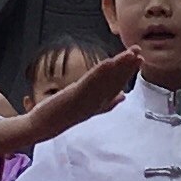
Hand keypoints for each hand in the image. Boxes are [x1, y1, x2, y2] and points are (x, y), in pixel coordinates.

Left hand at [0, 49, 137, 156]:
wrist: (40, 126)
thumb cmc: (57, 116)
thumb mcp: (82, 107)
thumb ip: (102, 102)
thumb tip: (121, 96)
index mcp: (95, 105)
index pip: (115, 87)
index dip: (127, 75)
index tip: (139, 62)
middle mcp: (93, 104)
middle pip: (114, 83)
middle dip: (128, 68)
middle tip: (140, 54)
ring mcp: (85, 101)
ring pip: (106, 81)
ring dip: (119, 67)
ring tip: (132, 54)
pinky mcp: (74, 97)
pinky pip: (90, 83)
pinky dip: (101, 73)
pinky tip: (109, 62)